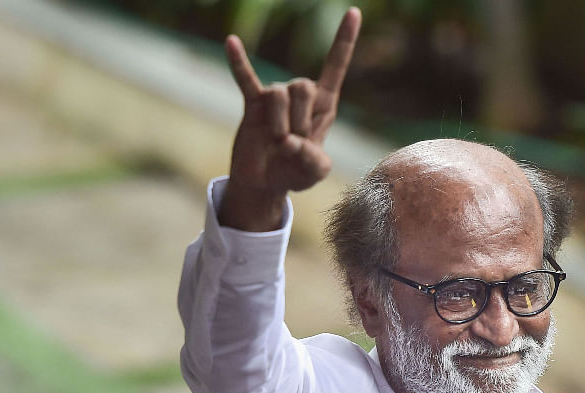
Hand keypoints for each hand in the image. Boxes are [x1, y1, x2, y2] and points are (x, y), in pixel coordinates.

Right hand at [221, 7, 361, 230]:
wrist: (265, 183)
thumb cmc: (295, 172)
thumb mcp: (316, 173)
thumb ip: (314, 161)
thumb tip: (290, 142)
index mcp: (324, 105)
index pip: (335, 66)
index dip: (343, 40)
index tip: (353, 12)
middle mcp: (300, 95)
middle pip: (303, 86)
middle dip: (299, 122)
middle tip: (293, 144)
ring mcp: (275, 97)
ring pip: (278, 95)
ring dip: (277, 125)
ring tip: (275, 142)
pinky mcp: (252, 103)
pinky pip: (245, 78)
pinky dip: (238, 62)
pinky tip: (231, 42)